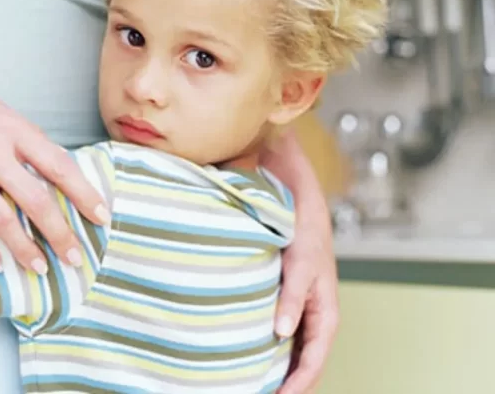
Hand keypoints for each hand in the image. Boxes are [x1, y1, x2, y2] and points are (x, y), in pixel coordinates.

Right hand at [0, 68, 110, 272]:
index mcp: (12, 127)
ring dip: (24, 249)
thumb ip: (22, 140)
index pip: (60, 166)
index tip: (102, 216)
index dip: (85, 195)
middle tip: (76, 257)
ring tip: (40, 268)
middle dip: (61, 234)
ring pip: (2, 219)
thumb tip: (52, 171)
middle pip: (36, 200)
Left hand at [276, 193, 338, 393]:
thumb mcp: (299, 265)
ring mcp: (303, 312)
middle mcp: (316, 318)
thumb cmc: (304, 232)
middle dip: (289, 386)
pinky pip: (284, 337)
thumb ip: (291, 299)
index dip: (297, 386)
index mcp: (326, 314)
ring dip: (280, 372)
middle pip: (306, 364)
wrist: (298, 203)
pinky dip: (273, 352)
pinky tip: (253, 359)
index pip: (314, 363)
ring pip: (295, 353)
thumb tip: (281, 334)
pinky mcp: (289, 302)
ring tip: (256, 385)